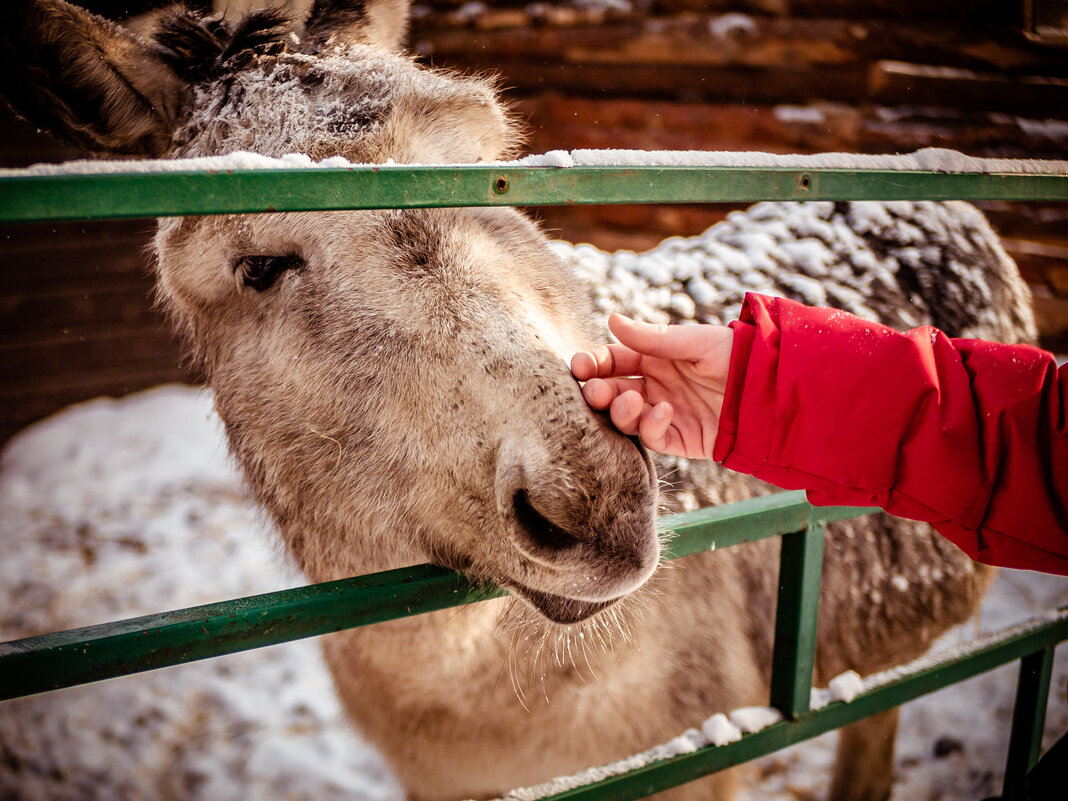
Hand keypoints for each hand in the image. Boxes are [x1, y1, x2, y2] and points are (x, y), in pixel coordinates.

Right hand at [571, 314, 732, 458]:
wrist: (774, 388)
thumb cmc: (737, 355)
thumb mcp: (695, 341)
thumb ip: (653, 337)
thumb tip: (611, 319)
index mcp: (654, 358)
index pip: (613, 361)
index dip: (593, 363)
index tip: (578, 366)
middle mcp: (655, 387)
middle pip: (612, 392)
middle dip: (598, 392)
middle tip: (592, 391)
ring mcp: (664, 414)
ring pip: (625, 417)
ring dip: (620, 410)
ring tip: (630, 401)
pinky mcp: (679, 440)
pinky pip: (653, 438)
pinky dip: (650, 427)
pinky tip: (663, 412)